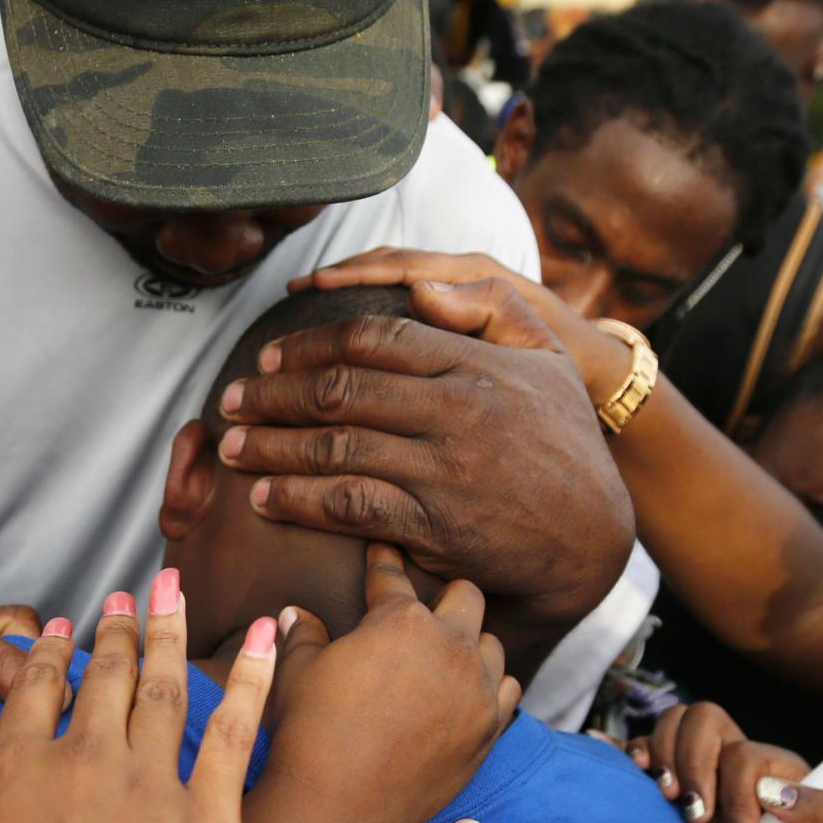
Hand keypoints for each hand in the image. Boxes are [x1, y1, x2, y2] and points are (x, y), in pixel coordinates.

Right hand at [0, 582, 279, 822]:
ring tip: (175, 595)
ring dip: (170, 635)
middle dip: (116, 632)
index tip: (61, 628)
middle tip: (129, 594)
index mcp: (11, 773)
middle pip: (104, 681)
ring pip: (165, 690)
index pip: (32, 695)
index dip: (48, 657)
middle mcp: (80, 764)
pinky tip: (266, 636)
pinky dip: (255, 677)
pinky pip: (237, 732)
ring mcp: (147, 787)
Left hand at [217, 277, 633, 643]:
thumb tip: (422, 284)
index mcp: (476, 365)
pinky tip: (266, 497)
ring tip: (233, 448)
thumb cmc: (565, 444)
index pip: (375, 337)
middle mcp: (457, 412)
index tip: (270, 354)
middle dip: (272, 394)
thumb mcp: (548, 361)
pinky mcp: (434, 527)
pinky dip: (299, 500)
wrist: (592, 538)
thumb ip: (490, 310)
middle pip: (341, 390)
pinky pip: (350, 506)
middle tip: (231, 400)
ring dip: (272, 447)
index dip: (311, 344)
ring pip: (336, 448)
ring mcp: (444, 471)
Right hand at [262, 544, 522, 822]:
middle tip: (426, 609)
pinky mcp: (489, 728)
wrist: (340, 805)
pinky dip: (490, 687)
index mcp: (401, 621)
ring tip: (450, 655)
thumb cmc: (310, 732)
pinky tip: (470, 693)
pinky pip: (507, 691)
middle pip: (467, 596)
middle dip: (444, 596)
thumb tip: (295, 613)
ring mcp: (477, 688)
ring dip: (472, 644)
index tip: (385, 549)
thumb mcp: (296, 672)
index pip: (393, 577)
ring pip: (493, 644)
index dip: (384, 560)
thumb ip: (304, 634)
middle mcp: (450, 646)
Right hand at [625, 702, 822, 822]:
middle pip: (705, 719)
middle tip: (695, 817)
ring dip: (662, 756)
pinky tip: (626, 764)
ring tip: (666, 798)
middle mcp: (739, 766)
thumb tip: (777, 789)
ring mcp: (702, 776)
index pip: (747, 754)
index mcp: (781, 775)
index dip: (736, 794)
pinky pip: (641, 753)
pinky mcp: (670, 794)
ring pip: (673, 724)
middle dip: (693, 763)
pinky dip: (626, 751)